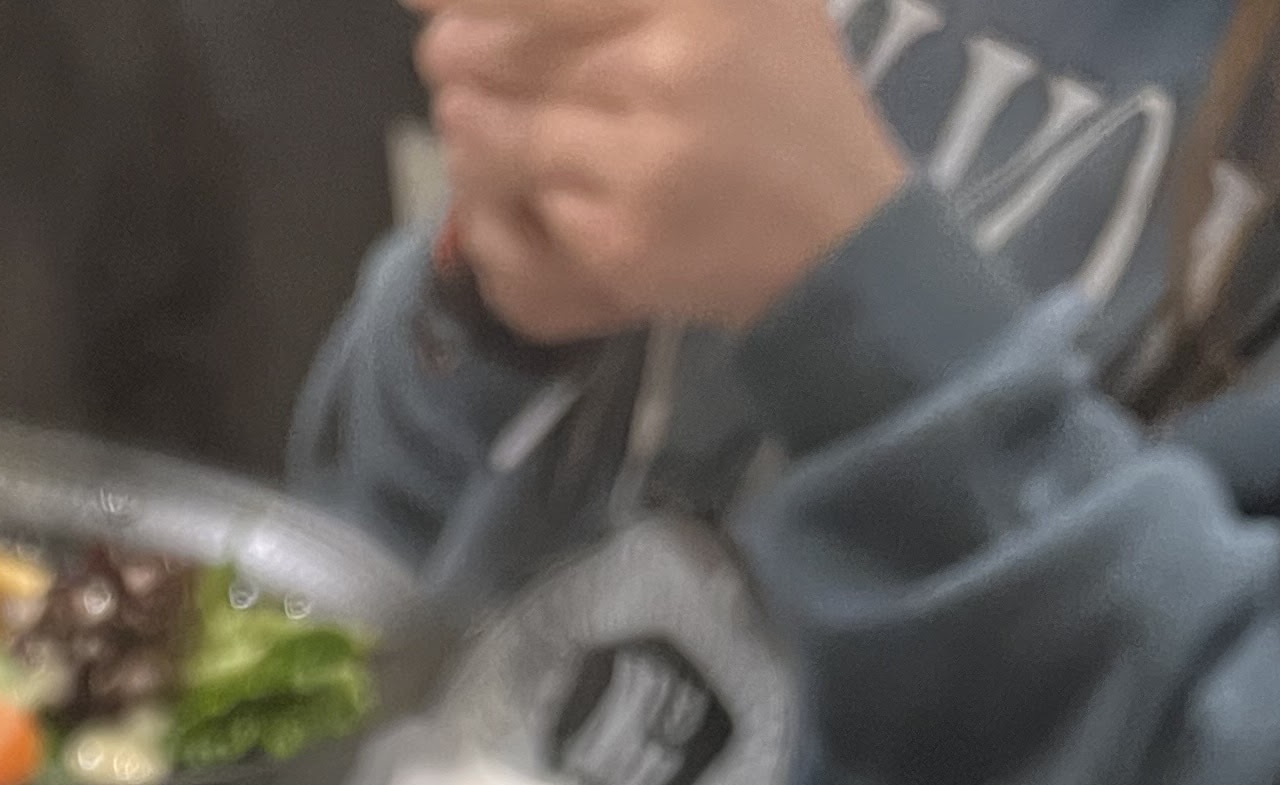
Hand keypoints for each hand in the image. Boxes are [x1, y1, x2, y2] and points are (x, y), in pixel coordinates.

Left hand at [420, 0, 909, 339]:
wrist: (836, 236)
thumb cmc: (779, 95)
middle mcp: (672, 64)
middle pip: (503, 48)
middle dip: (455, 49)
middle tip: (443, 51)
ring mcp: (643, 159)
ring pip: (493, 132)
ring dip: (465, 124)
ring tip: (467, 113)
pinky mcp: (617, 241)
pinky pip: (514, 206)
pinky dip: (494, 194)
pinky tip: (505, 183)